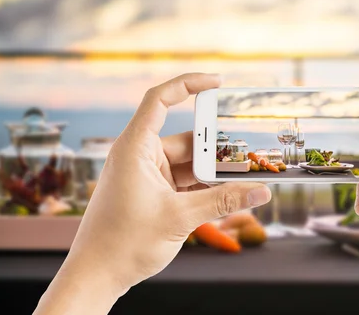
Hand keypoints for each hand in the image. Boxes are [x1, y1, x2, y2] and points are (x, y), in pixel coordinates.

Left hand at [34, 73, 271, 314]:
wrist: (97, 276)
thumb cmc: (122, 243)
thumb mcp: (179, 217)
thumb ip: (223, 200)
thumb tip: (261, 191)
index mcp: (136, 148)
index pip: (160, 100)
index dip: (188, 84)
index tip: (218, 83)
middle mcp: (141, 156)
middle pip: (187, 139)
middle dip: (217, 147)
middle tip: (248, 153)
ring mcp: (148, 175)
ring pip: (189, 163)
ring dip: (214, 170)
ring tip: (246, 176)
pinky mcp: (154, 193)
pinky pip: (186, 181)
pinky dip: (206, 186)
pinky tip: (229, 193)